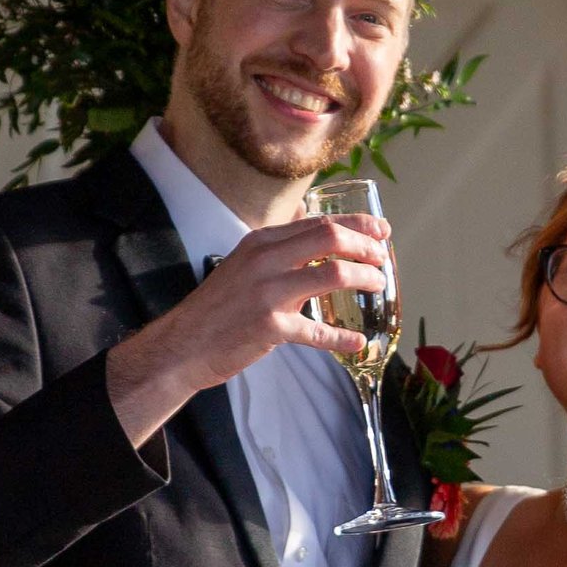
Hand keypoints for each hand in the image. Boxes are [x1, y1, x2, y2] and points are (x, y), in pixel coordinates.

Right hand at [105, 214, 388, 448]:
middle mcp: (265, 260)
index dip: (358, 225)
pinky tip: (357, 342)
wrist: (183, 344)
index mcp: (261, 241)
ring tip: (377, 286)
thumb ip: (279, 249)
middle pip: (330, 237)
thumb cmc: (218, 307)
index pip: (319, 222)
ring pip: (331, 275)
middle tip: (382, 259)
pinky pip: (317, 332)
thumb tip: (314, 227)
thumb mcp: (244, 264)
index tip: (381, 231)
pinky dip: (341, 338)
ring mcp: (268, 293)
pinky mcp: (270, 327)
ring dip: (363, 279)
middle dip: (365, 246)